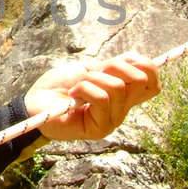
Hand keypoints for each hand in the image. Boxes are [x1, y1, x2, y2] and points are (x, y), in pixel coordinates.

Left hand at [25, 52, 161, 141]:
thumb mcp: (89, 69)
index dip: (148, 67)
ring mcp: (112, 120)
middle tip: (93, 71)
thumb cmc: (59, 86)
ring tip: (76, 87)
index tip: (127, 59)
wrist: (35, 103)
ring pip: (118, 88)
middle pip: (140, 81)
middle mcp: (122, 109)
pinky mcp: (100, 129)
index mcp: (122, 95)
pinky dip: (84, 89)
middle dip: (115, 66)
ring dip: (92, 79)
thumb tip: (137, 60)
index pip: (152, 84)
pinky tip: (71, 97)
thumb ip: (113, 67)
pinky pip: (102, 99)